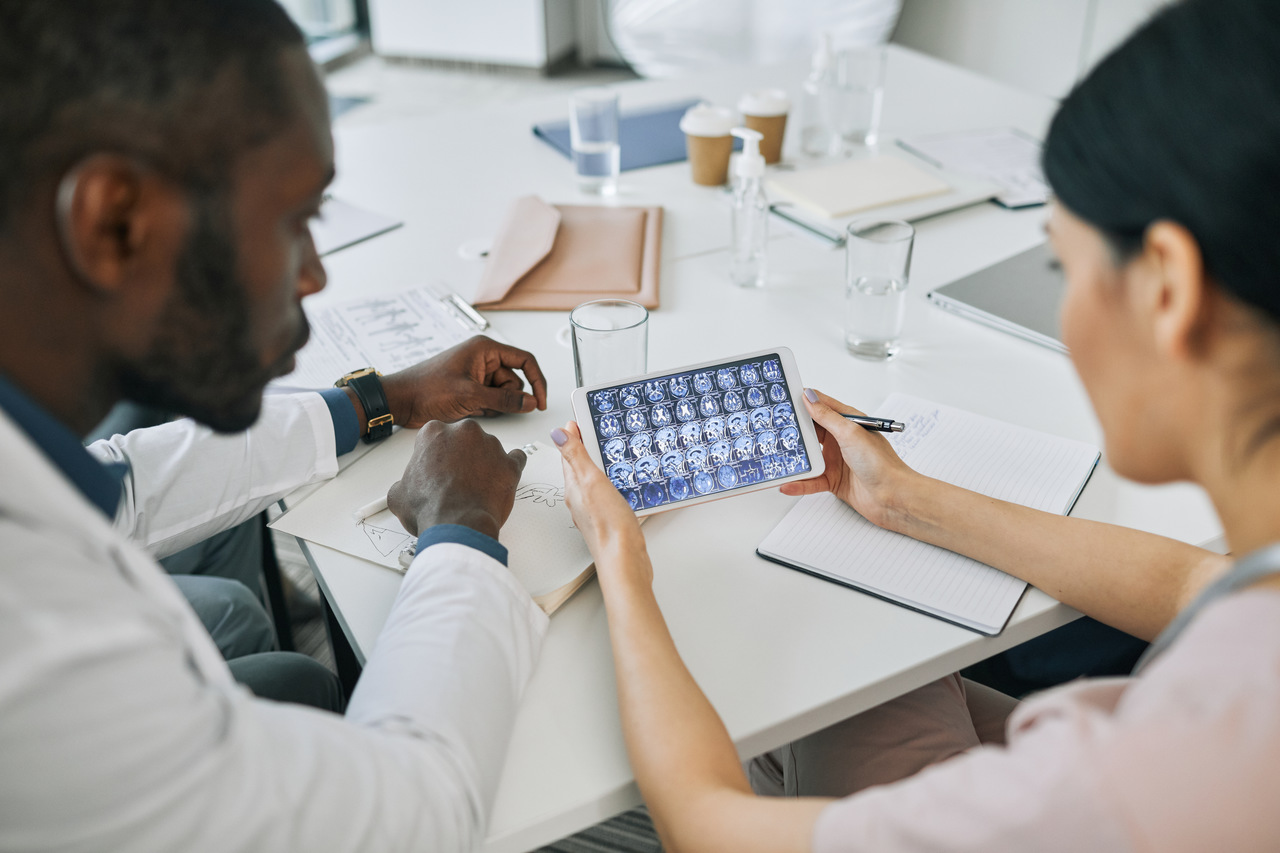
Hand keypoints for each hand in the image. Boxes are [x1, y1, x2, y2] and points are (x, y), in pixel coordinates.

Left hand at [374, 336, 547, 428]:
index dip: (537, 381)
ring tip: (474, 408)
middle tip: (491, 406)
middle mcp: (483, 359)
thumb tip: (530, 403)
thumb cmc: (426, 388)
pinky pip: (491, 401)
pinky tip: (470, 411)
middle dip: (508, 398)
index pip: (524, 360)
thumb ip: (504, 401)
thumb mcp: (470, 396)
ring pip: (504, 394)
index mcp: (485, 349)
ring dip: (496, 405)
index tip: (540, 401)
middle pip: (515, 380)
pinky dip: (486, 409)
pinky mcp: (471, 389)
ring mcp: (477, 375)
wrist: (401, 400)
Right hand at [387, 420, 526, 538]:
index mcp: (434, 432)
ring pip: (489, 449)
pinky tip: (501, 480)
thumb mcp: (399, 495)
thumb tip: (405, 489)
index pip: (436, 438)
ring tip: (476, 488)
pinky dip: (510, 467)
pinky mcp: (510, 463)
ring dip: (484, 464)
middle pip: (464, 440)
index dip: (436, 457)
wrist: (458, 524)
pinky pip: (516, 459)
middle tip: (456, 480)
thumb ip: (405, 482)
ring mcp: (490, 445)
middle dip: (461, 457)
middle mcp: (464, 432)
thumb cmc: (431, 507)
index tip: (437, 470)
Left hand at [551, 422, 652, 587]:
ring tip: (602, 449)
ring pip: (592, 480)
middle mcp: (581, 498)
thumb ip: (576, 456)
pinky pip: (605, 493)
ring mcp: (595, 509)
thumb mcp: (590, 481)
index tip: (579, 419)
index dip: (574, 434)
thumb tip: (558, 433)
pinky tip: (617, 482)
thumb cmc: (607, 525)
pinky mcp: (609, 518)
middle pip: (580, 466)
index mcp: (574, 485)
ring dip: (596, 464)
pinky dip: (608, 482)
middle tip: (588, 429)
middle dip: (584, 447)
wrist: (624, 559)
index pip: (569, 453)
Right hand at [780, 389, 920, 531]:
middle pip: (811, 432)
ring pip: (808, 456)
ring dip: (794, 458)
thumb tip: (809, 397)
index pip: (821, 407)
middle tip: (771, 427)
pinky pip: (811, 481)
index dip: (804, 401)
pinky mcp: (834, 481)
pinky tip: (788, 483)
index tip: (783, 397)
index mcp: (849, 423)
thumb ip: (827, 416)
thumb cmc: (882, 464)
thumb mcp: (850, 433)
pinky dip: (799, 483)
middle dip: (793, 430)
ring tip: (776, 457)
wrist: (894, 498)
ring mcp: (837, 461)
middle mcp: (842, 440)